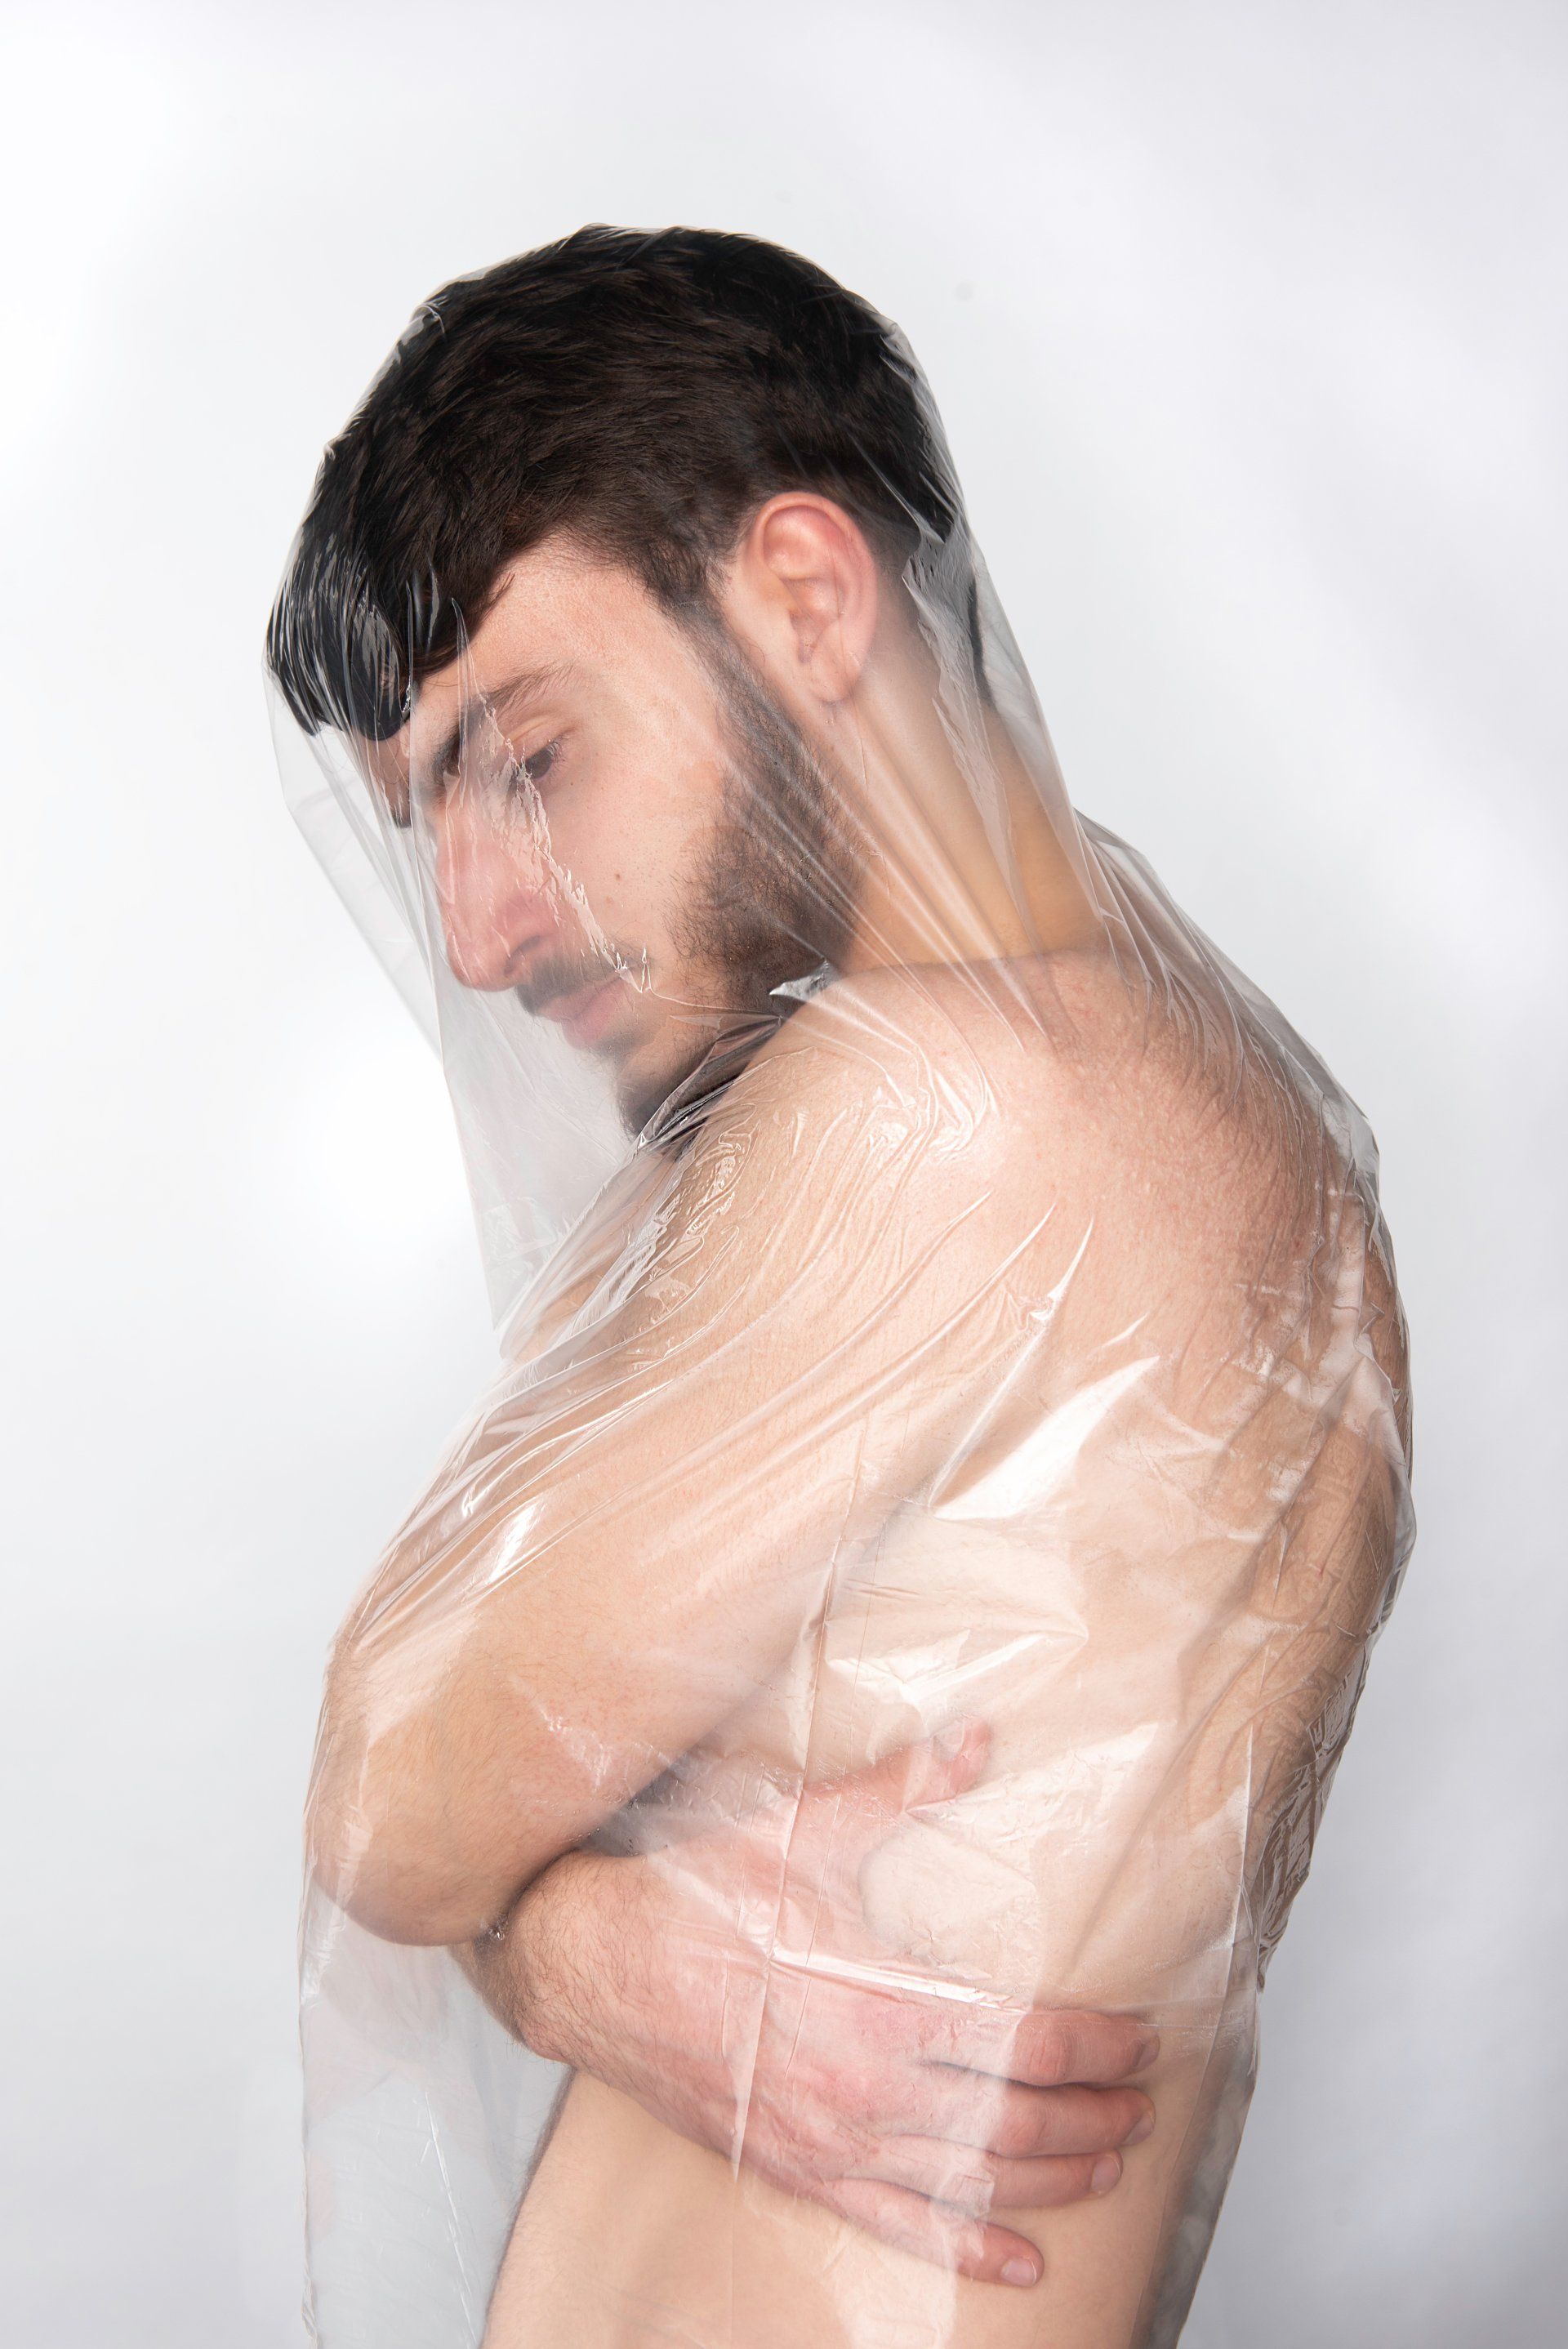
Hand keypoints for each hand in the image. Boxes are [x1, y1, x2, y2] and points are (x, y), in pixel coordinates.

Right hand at [486, 1724, 1157, 2287]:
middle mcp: (867, 2087)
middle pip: (1018, 2120)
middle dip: (1097, 2116)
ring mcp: (832, 2140)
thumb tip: (980, 1739)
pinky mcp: (796, 2168)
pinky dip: (968, 2247)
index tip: (1143, 2037)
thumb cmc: (695, 1897)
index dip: (1100, 2045)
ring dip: (1055, 2176)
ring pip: (973, 2179)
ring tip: (1109, 2162)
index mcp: (880, 2004)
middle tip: (1146, 2104)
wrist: (592, 1967)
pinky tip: (1019, 2260)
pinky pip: (898, 2224)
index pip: (1029, 2041)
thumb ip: (902, 1787)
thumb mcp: (803, 1829)